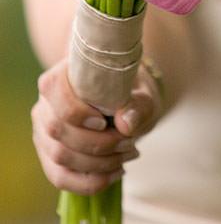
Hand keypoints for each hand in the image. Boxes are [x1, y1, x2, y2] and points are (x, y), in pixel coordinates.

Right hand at [32, 59, 162, 194]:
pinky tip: (116, 173)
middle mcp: (46, 101)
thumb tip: (126, 124)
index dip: (75, 111)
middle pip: (56, 128)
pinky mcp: (49, 154)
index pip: (53, 90)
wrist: (127, 101)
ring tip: (128, 154)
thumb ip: (138, 105)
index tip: (104, 122)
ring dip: (98, 163)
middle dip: (97, 143)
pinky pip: (60, 177)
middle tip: (130, 142)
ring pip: (59, 155)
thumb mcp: (142, 93)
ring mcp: (43, 130)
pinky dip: (89, 181)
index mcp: (62, 74)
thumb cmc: (131, 92)